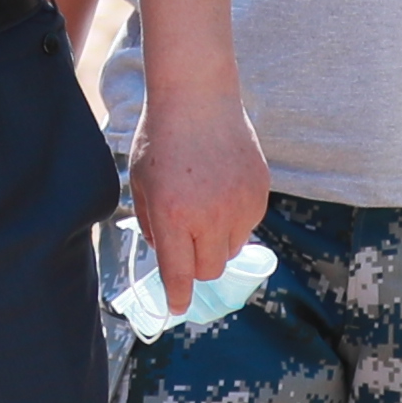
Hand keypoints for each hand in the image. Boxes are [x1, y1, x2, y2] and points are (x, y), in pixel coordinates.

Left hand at [128, 101, 266, 302]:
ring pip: (232, 248)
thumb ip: (153, 224)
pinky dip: (234, 217)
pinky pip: (248, 223)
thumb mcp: (141, 183)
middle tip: (186, 243)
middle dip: (196, 265)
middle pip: (210, 269)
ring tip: (203, 205)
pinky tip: (221, 187)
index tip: (178, 306)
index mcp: (173, 215)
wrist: (198, 96)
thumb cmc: (162, 139)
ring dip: (217, 240)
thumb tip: (167, 256)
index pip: (179, 273)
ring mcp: (239, 204)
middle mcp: (209, 215)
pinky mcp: (260, 192)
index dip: (179, 296)